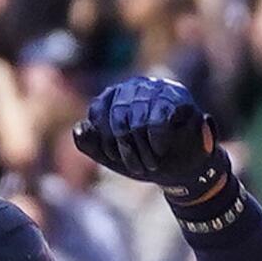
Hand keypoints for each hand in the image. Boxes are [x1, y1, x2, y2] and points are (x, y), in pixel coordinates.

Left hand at [73, 75, 223, 202]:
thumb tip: (78, 128)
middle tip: (137, 166)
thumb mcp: (114, 158)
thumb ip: (91, 144)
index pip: (99, 109)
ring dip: (143, 151)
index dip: (105, 138)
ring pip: (138, 120)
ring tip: (151, 162)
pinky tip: (161, 150)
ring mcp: (158, 90)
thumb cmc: (147, 160)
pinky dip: (158, 142)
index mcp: (117, 97)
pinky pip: (158, 121)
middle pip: (118, 116)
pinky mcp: (179, 99)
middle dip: (125, 148)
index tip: (114, 156)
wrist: (183, 173)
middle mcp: (136, 88)